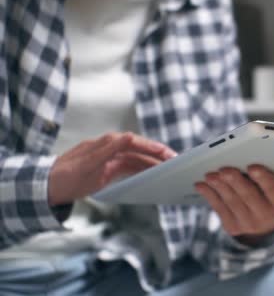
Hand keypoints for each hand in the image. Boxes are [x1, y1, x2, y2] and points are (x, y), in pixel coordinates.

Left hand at [48, 132, 176, 205]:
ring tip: (169, 168)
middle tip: (175, 160)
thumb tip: (129, 135)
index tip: (166, 152)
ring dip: (153, 163)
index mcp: (107, 143)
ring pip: (138, 158)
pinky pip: (131, 167)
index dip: (152, 147)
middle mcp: (111, 148)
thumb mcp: (86, 164)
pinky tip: (154, 174)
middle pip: (140, 149)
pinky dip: (144, 170)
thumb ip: (108, 149)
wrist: (49, 187)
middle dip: (158, 154)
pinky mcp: (111, 168)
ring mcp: (111, 158)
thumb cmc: (65, 176)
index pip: (135, 142)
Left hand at [195, 165, 273, 245]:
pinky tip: (202, 184)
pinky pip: (219, 208)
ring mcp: (247, 224)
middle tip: (224, 168)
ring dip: (219, 187)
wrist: (265, 223)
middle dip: (236, 181)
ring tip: (210, 174)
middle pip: (249, 196)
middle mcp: (266, 217)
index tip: (253, 167)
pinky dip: (209, 195)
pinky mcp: (232, 226)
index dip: (263, 179)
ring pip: (231, 202)